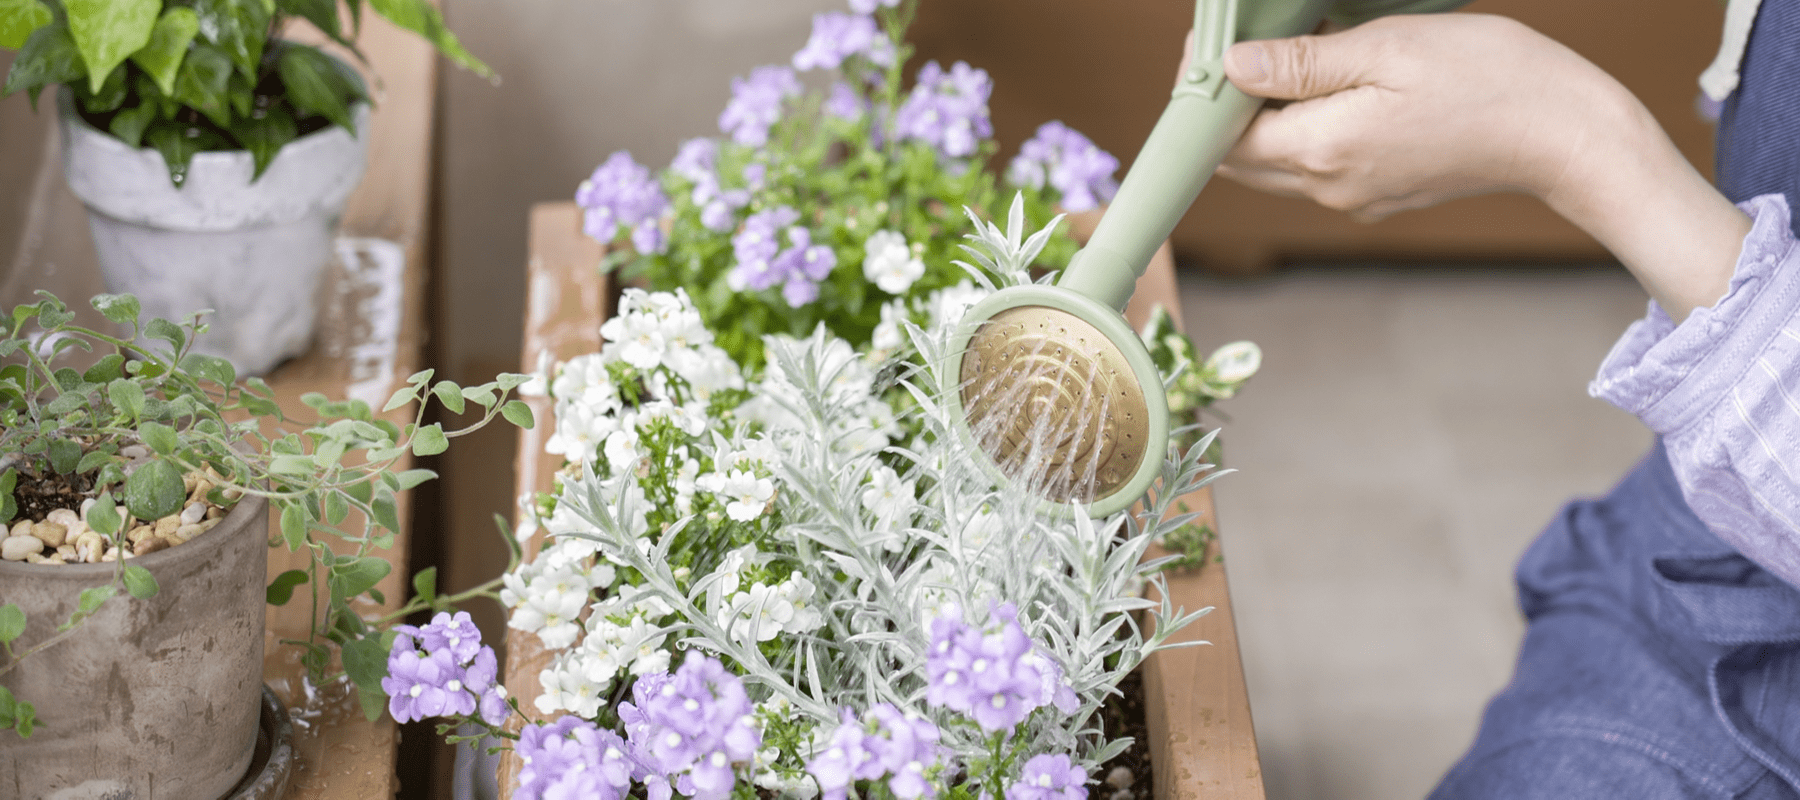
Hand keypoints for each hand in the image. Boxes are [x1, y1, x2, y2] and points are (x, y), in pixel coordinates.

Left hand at [1207, 14, 1749, 319]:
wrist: (1564, 134)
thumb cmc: (1490, 80)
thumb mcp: (1388, 50)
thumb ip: (1303, 64)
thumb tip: (1232, 69)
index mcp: (1323, 151)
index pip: (1225, 138)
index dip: (1207, 95)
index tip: (1210, 48)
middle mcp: (1329, 188)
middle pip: (1241, 158)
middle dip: (1227, 109)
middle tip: (1239, 48)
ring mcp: (1354, 198)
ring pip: (1277, 163)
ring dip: (1266, 118)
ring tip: (1288, 58)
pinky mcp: (1377, 196)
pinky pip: (1316, 166)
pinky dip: (1304, 129)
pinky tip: (1329, 84)